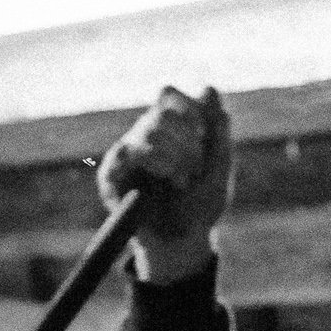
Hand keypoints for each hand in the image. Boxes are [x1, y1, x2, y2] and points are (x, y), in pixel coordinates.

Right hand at [98, 84, 232, 281]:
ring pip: (148, 132)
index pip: (168, 94)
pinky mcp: (110, 175)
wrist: (183, 242)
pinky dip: (152, 162)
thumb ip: (218, 128)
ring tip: (183, 181)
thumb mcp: (220, 168)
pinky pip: (123, 154)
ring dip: (173, 156)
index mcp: (169, 126)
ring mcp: (126, 153)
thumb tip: (210, 88)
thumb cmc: (201, 204)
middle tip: (197, 169)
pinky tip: (167, 177)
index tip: (203, 136)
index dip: (188, 109)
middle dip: (186, 140)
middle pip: (160, 112)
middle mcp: (144, 134)